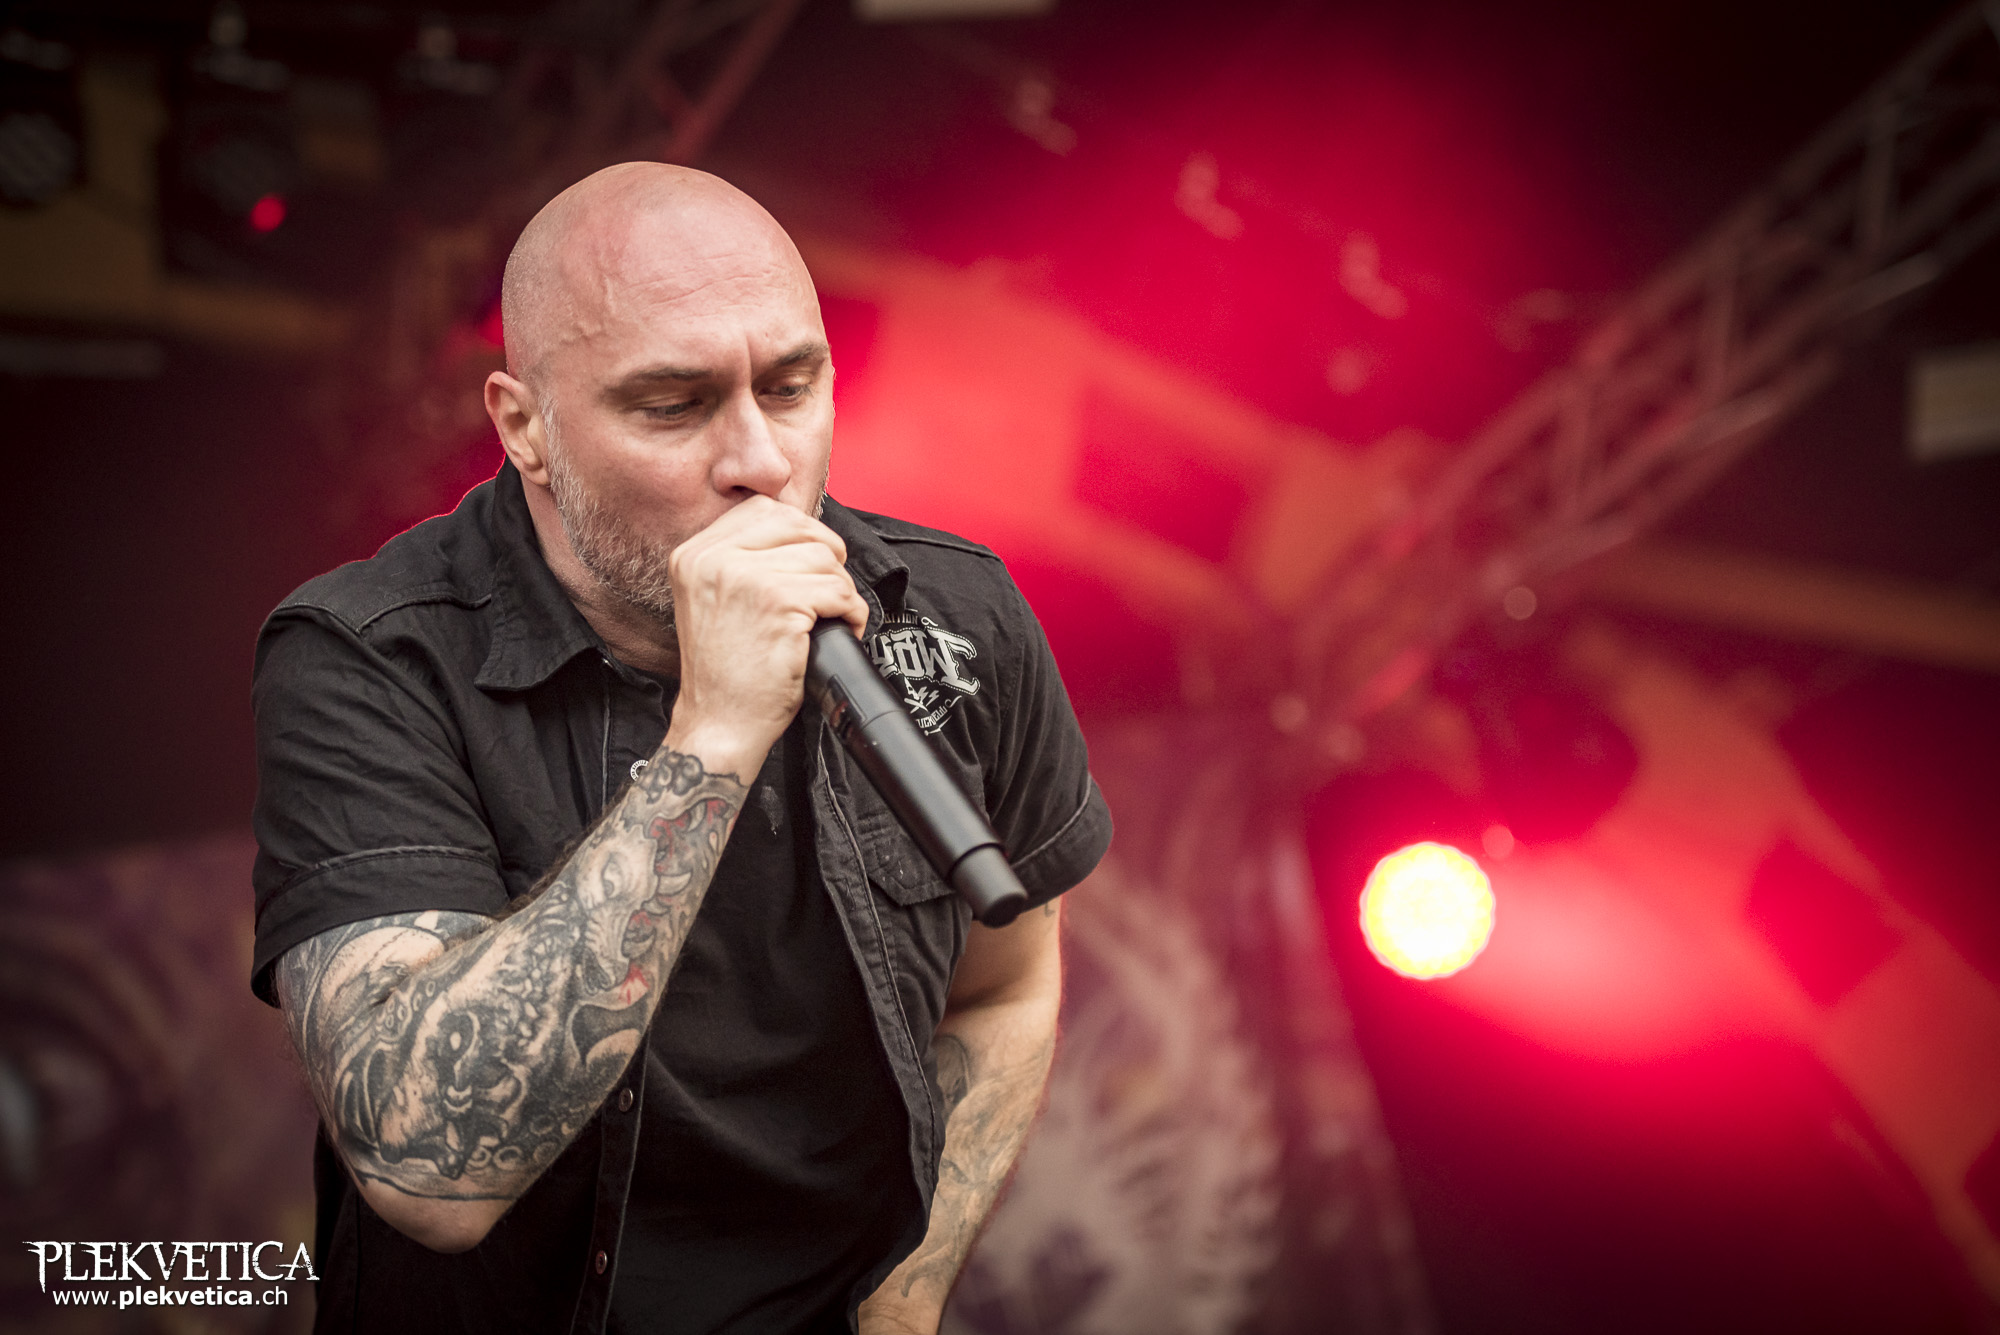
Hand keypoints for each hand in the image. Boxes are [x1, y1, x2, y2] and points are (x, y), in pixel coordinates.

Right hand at [663, 495, 867, 780]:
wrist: (719, 722)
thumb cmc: (726, 671)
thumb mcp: (712, 599)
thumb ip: (741, 560)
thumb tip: (802, 533)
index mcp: (694, 554)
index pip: (763, 509)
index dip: (800, 532)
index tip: (809, 563)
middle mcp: (714, 559)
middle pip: (799, 525)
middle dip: (826, 557)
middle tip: (826, 592)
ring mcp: (746, 578)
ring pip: (824, 558)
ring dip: (840, 590)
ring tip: (827, 619)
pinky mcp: (778, 603)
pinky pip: (839, 590)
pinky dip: (851, 613)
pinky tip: (838, 631)